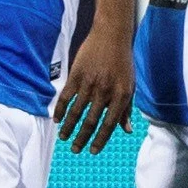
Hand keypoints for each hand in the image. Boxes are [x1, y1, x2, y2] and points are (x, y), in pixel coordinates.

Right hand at [54, 23, 134, 153]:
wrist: (111, 36)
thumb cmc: (123, 63)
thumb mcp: (130, 85)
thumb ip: (127, 109)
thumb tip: (127, 130)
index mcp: (121, 95)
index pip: (110, 124)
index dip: (101, 139)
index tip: (93, 151)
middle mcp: (105, 91)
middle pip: (91, 121)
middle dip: (82, 138)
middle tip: (75, 149)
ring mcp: (89, 83)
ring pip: (76, 111)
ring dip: (69, 127)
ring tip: (64, 138)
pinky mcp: (76, 75)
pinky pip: (66, 97)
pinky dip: (61, 109)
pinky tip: (57, 119)